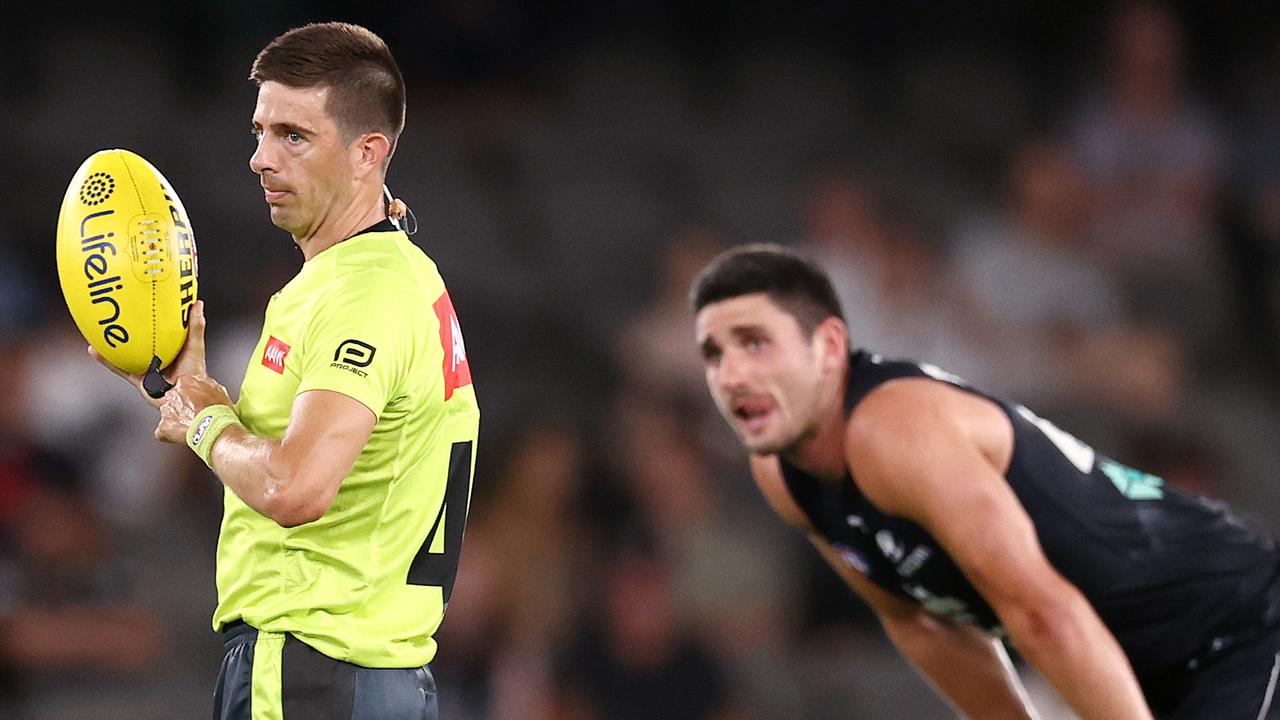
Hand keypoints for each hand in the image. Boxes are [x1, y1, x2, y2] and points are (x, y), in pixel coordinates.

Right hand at [89, 300, 209, 408]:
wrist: (185, 398)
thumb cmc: (194, 374)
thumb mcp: (195, 346)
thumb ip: (195, 327)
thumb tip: (197, 303)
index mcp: (171, 347)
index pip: (160, 328)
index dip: (152, 317)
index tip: (143, 300)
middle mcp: (156, 356)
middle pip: (139, 339)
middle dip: (127, 328)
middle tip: (115, 311)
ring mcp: (146, 367)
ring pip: (125, 352)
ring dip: (112, 343)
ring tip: (97, 328)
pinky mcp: (138, 379)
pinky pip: (119, 367)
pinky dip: (106, 360)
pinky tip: (94, 350)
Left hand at [155, 374, 233, 443]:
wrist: (214, 429)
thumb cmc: (219, 411)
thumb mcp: (219, 390)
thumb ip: (206, 384)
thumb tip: (203, 385)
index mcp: (184, 383)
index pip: (182, 384)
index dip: (191, 394)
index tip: (196, 400)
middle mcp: (172, 395)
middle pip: (173, 398)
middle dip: (182, 405)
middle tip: (194, 413)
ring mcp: (166, 411)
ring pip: (168, 413)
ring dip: (177, 418)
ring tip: (190, 425)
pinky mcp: (163, 426)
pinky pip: (164, 430)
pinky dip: (170, 433)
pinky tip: (181, 434)